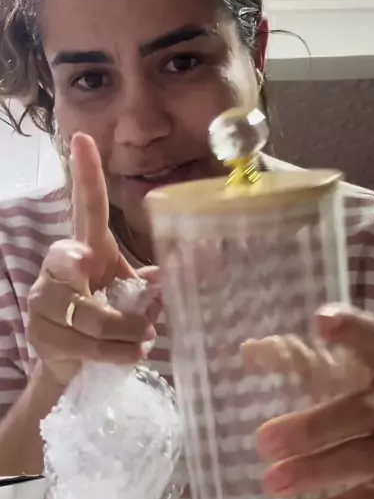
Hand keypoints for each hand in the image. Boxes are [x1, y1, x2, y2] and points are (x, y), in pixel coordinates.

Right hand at [27, 133, 158, 385]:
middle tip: (117, 294)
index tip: (84, 139)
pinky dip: (115, 352)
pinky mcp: (42, 333)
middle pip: (69, 261)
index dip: (86, 174)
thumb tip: (205, 258)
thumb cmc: (107, 315)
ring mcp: (44, 299)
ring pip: (87, 313)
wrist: (71, 359)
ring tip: (143, 341)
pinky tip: (130, 354)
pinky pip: (83, 343)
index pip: (85, 206)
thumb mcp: (133, 293)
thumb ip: (160, 279)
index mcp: (87, 247)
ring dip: (124, 332)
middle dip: (85, 272)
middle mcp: (59, 266)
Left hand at [246, 305, 373, 498]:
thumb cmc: (364, 417)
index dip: (353, 328)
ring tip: (270, 482)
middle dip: (313, 427)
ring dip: (316, 470)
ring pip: (366, 458)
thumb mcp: (339, 388)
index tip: (319, 321)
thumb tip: (248, 351)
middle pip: (363, 410)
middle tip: (262, 442)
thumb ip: (298, 365)